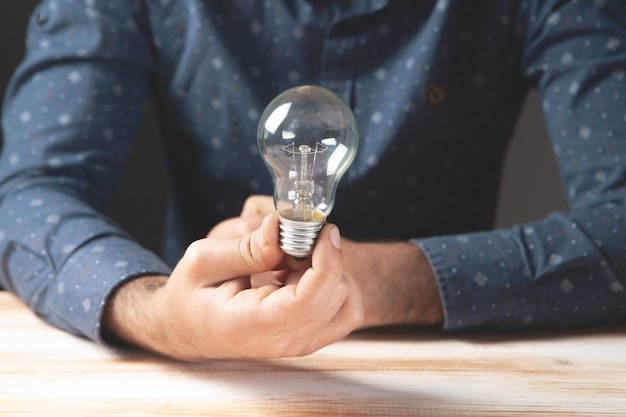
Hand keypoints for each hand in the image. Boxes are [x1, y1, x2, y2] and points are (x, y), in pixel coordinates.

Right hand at [210, 195, 442, 327]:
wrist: (188, 327)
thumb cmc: (191, 294)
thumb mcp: (202, 261)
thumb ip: (244, 247)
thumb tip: (279, 226)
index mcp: (251, 325)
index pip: (309, 301)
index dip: (327, 261)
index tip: (324, 231)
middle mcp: (281, 341)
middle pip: (334, 295)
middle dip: (324, 257)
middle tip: (293, 241)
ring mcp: (298, 344)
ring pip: (346, 300)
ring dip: (329, 270)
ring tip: (292, 260)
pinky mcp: (310, 338)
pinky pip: (348, 310)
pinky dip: (336, 284)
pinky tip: (305, 273)